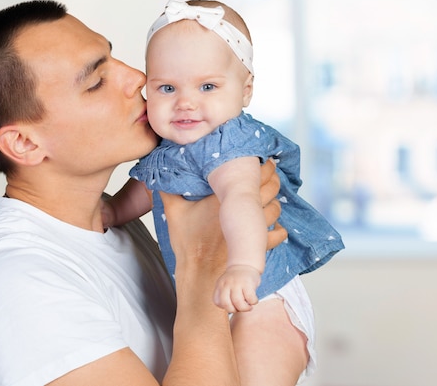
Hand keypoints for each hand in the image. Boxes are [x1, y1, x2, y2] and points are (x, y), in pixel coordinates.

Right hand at [159, 159, 285, 275]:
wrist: (199, 275)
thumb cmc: (188, 246)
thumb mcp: (174, 215)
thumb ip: (168, 192)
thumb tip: (157, 176)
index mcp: (225, 200)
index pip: (250, 177)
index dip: (261, 166)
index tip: (261, 159)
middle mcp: (243, 213)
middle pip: (269, 189)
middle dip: (273, 179)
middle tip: (271, 172)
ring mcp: (252, 231)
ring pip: (275, 209)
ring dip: (276, 201)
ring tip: (273, 195)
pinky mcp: (257, 247)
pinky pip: (277, 234)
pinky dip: (279, 228)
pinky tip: (276, 225)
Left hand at [213, 264, 260, 312]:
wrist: (246, 264)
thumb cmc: (236, 280)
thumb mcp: (226, 285)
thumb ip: (225, 296)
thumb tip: (233, 310)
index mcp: (220, 285)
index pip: (217, 302)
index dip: (225, 307)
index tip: (232, 305)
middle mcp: (226, 284)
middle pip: (226, 304)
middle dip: (234, 310)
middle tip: (241, 308)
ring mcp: (237, 283)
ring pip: (238, 303)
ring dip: (245, 308)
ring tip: (249, 307)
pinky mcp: (248, 283)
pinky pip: (250, 298)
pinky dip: (253, 302)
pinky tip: (254, 300)